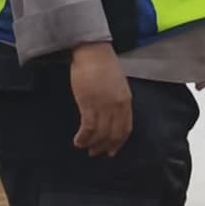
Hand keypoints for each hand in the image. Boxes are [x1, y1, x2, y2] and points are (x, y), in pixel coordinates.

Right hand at [68, 42, 134, 156]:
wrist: (93, 52)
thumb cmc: (103, 65)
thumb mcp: (118, 85)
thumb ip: (117, 101)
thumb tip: (111, 116)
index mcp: (126, 101)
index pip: (125, 128)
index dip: (118, 142)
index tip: (112, 150)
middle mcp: (117, 106)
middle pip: (113, 134)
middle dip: (105, 147)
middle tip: (96, 153)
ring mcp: (104, 106)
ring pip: (100, 134)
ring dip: (92, 144)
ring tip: (84, 148)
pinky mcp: (89, 104)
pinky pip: (88, 128)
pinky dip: (83, 137)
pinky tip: (78, 141)